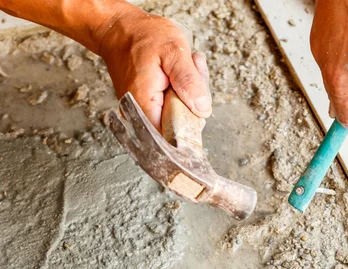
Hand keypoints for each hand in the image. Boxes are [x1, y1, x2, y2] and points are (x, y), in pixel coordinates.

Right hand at [95, 3, 211, 128]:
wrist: (121, 28)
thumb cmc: (143, 36)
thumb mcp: (173, 52)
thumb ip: (188, 81)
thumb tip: (202, 110)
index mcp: (145, 104)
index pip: (172, 137)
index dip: (192, 125)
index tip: (198, 100)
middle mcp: (142, 113)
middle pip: (181, 125)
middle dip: (196, 100)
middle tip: (195, 69)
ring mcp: (146, 110)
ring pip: (181, 114)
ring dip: (192, 91)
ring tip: (188, 64)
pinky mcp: (152, 105)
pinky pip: (176, 105)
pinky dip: (184, 88)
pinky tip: (182, 69)